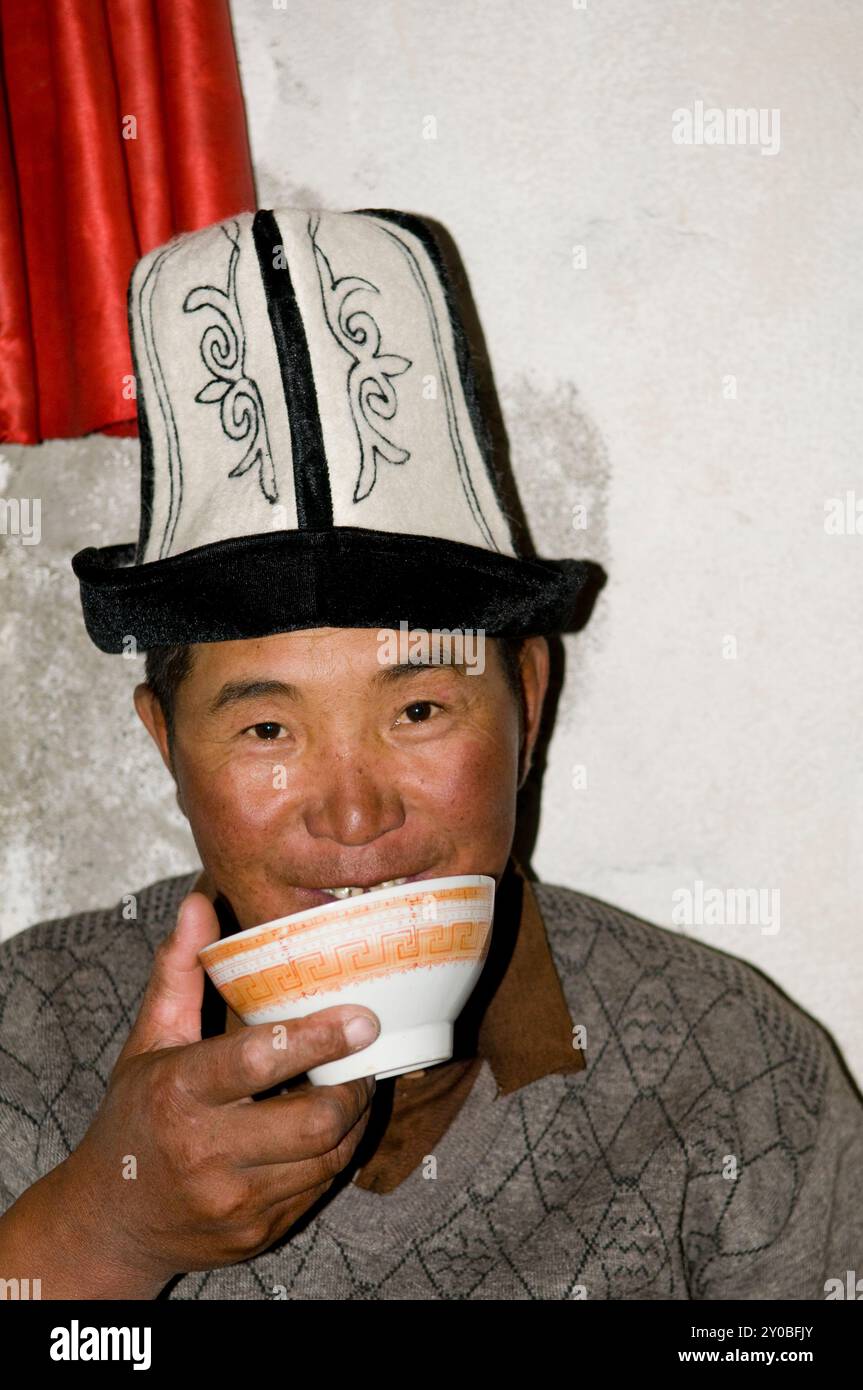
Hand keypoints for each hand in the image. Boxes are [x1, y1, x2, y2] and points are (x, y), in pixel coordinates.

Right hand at [53, 891, 379, 1294]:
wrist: (111, 1220)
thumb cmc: (135, 1115)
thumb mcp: (149, 1041)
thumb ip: (179, 972)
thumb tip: (200, 902)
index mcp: (180, 1092)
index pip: (259, 1060)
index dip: (318, 1037)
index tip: (362, 1018)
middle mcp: (206, 1151)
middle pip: (313, 1120)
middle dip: (353, 1086)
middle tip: (364, 1056)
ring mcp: (234, 1201)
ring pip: (326, 1158)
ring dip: (350, 1120)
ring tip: (349, 1087)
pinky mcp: (256, 1235)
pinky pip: (317, 1190)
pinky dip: (331, 1156)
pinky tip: (323, 1131)